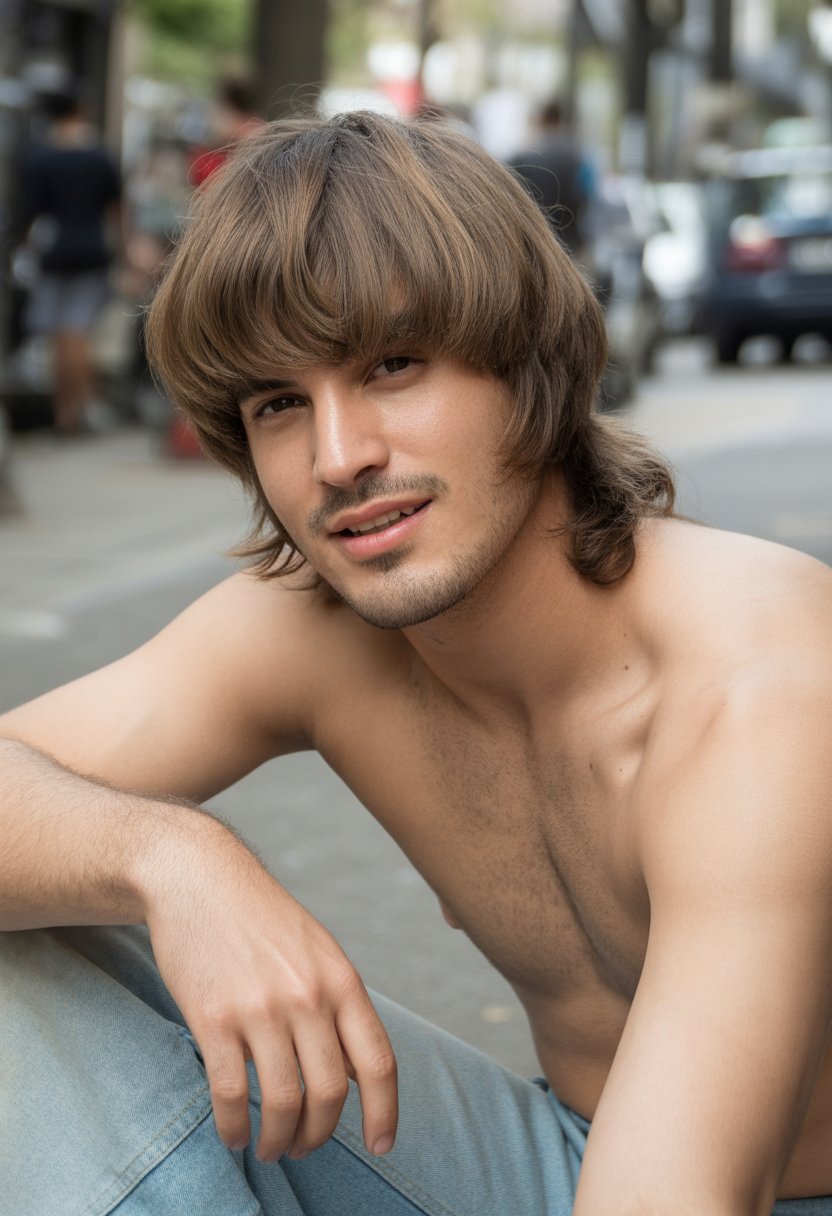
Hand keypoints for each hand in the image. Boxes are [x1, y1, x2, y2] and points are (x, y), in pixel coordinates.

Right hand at [141, 819, 397, 1161]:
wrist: (198, 877)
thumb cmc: (260, 916)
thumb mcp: (318, 950)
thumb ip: (339, 1004)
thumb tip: (356, 1071)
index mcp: (342, 980)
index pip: (378, 1061)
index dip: (385, 1112)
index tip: (382, 1145)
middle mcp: (308, 996)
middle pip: (331, 1092)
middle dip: (319, 1134)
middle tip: (304, 1146)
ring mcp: (261, 1008)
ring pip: (283, 1102)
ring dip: (278, 1139)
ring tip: (270, 1147)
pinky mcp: (214, 1018)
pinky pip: (230, 1093)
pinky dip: (234, 1127)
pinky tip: (234, 1135)